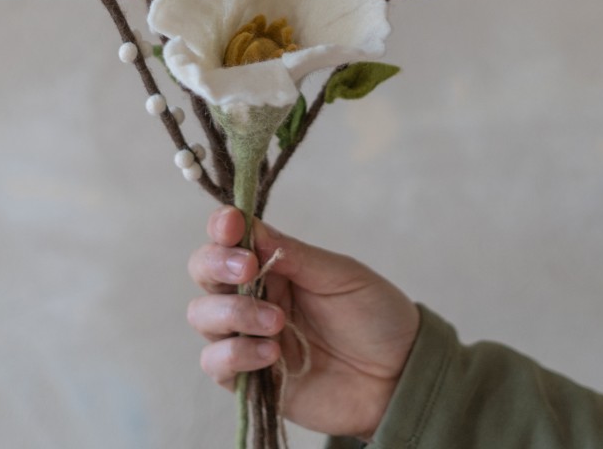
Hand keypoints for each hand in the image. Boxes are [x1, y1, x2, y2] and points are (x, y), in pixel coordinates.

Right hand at [186, 206, 420, 440]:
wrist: (399, 376)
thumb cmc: (375, 318)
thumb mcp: (341, 276)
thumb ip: (295, 255)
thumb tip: (250, 227)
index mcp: (275, 266)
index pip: (230, 240)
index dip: (222, 228)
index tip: (232, 223)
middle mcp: (254, 297)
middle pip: (205, 273)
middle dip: (216, 265)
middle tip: (248, 269)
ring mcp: (248, 337)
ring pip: (203, 316)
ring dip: (233, 313)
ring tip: (276, 322)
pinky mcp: (250, 379)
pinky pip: (217, 363)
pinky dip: (236, 353)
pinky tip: (271, 353)